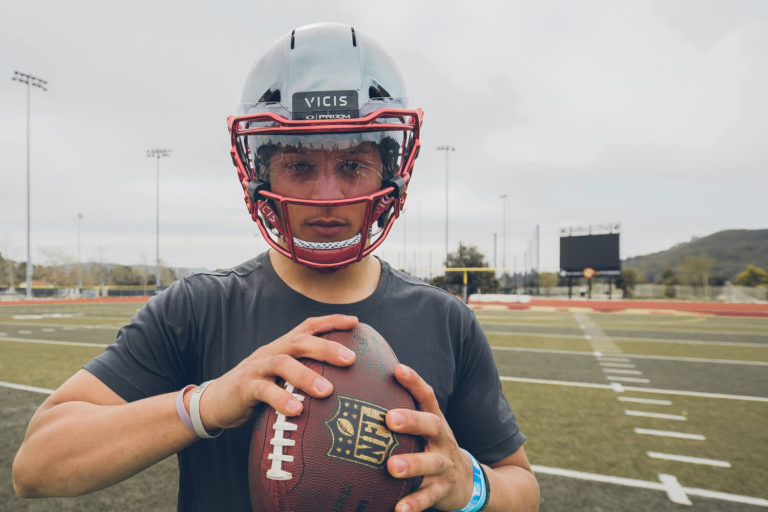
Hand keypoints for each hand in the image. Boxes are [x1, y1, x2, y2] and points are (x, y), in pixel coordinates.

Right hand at [191, 314, 357, 430]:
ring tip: (327, 391)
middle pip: (300, 341)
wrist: (215, 402)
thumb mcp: (281, 379)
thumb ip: (303, 377)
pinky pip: (263, 391)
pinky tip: (297, 411)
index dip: (331, 322)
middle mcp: (270, 352)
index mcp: (282, 348)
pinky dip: (281, 399)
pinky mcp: (244, 387)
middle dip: (327, 347)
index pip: (308, 327)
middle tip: (351, 359)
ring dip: (306, 376)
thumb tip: (341, 388)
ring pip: (282, 363)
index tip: (355, 322)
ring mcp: (256, 368)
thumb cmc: (257, 392)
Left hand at [386, 365, 474, 511]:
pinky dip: (415, 504)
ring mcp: (444, 465)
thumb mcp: (425, 429)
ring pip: (431, 463)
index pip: (427, 397)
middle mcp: (442, 440)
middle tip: (390, 418)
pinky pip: (429, 497)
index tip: (398, 369)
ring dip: (412, 464)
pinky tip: (399, 509)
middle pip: (431, 425)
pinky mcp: (443, 490)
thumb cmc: (432, 448)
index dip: (414, 382)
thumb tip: (363, 390)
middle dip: (412, 420)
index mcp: (435, 421)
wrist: (467, 482)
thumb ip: (403, 413)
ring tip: (392, 467)